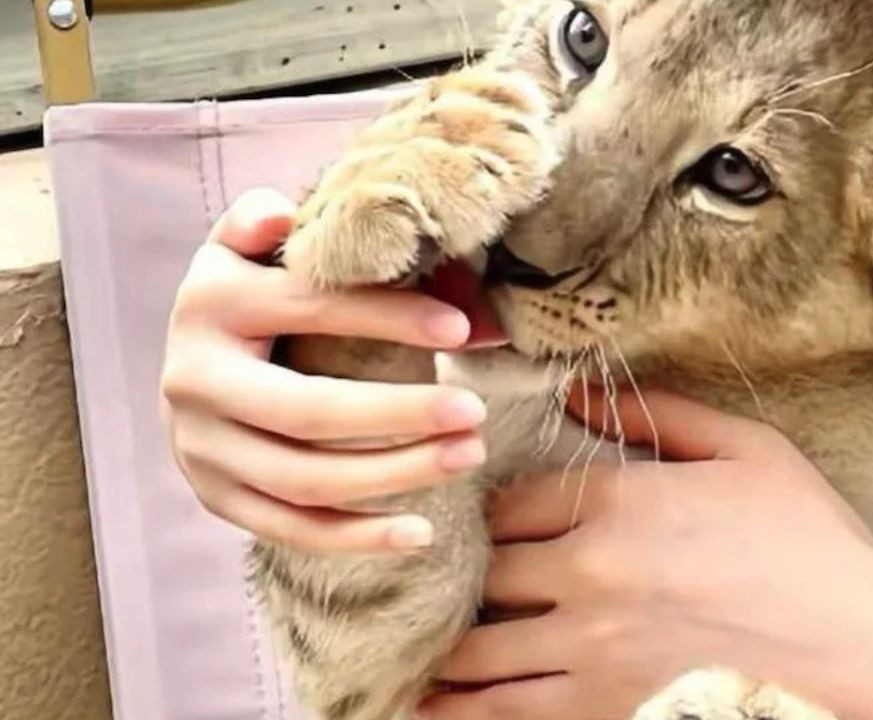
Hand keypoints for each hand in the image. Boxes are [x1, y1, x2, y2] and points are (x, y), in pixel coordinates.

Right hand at [161, 189, 489, 553]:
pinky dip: (358, 539)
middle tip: (475, 412)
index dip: (389, 318)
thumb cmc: (253, 292)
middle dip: (399, 415)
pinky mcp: (217, 498)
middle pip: (306, 411)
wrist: (190, 363)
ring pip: (306, 480)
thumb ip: (268, 220)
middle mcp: (193, 380)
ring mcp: (202, 448)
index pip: (310, 309)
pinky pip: (292, 530)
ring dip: (396, 475)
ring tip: (469, 455)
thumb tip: (279, 215)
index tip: (462, 330)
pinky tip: (423, 533)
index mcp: (209, 303)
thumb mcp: (251, 244)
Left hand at [419, 388, 872, 719]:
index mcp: (617, 503)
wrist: (846, 626)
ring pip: (482, 647)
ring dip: (448, 644)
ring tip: (422, 643)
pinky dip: (466, 708)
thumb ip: (653, 413)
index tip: (492, 514)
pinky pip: (512, 711)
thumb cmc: (800, 530)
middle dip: (470, 573)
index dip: (493, 508)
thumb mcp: (741, 446)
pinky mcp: (609, 701)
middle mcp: (589, 574)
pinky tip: (430, 703)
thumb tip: (574, 392)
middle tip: (453, 574)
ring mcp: (593, 646)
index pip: (512, 503)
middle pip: (487, 573)